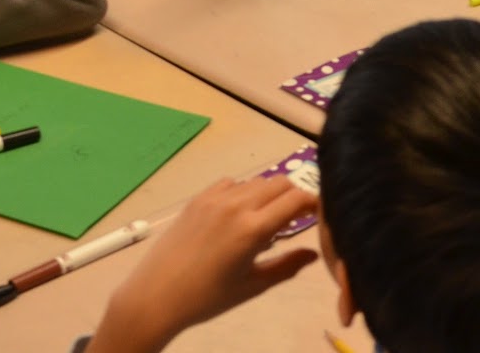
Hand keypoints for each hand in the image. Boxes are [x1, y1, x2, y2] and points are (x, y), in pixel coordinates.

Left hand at [86, 178, 320, 352]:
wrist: (158, 294)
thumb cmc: (209, 297)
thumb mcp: (253, 285)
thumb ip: (287, 266)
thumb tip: (314, 253)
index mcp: (253, 228)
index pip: (296, 199)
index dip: (314, 202)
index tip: (321, 212)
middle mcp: (236, 204)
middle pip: (279, 183)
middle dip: (294, 195)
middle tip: (298, 217)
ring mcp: (214, 198)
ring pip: (255, 182)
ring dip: (269, 194)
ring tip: (268, 219)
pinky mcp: (198, 198)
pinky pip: (231, 183)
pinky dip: (244, 192)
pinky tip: (239, 213)